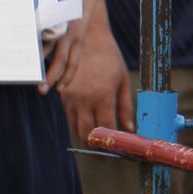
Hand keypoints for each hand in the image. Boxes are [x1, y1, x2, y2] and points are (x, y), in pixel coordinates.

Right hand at [43, 11, 131, 143]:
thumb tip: (129, 129)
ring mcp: (70, 98)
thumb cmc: (110, 58)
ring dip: (86, 139)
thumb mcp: (123, 81)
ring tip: (98, 146)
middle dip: (97, 148)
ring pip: (75, 129)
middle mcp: (84, 99)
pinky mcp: (63, 95)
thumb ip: (125, 107)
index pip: (106, 130)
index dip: (112, 144)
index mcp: (102, 95)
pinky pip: (69, 118)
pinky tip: (88, 129)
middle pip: (87, 134)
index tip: (118, 152)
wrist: (88, 38)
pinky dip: (78, 127)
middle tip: (105, 155)